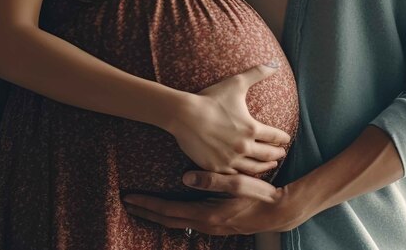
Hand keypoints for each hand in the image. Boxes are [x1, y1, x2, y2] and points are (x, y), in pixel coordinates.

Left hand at [123, 171, 307, 234]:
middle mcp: (205, 224)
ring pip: (175, 223)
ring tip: (141, 206)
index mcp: (207, 215)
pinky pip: (186, 222)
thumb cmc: (261, 196)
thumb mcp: (239, 184)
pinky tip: (168, 210)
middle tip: (126, 202)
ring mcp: (210, 228)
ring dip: (156, 215)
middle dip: (145, 211)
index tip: (130, 197)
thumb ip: (213, 180)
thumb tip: (184, 177)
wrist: (279, 213)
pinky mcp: (215, 225)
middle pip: (167, 220)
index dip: (148, 204)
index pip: (169, 211)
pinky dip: (171, 216)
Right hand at [164, 63, 291, 174]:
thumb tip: (275, 63)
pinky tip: (247, 173)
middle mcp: (243, 147)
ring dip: (265, 167)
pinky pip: (235, 176)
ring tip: (270, 165)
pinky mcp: (216, 167)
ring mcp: (230, 159)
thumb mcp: (236, 83)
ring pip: (254, 168)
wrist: (184, 115)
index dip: (283, 138)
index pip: (275, 137)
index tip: (286, 139)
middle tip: (281, 154)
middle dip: (277, 154)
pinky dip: (245, 175)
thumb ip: (258, 73)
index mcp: (251, 129)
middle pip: (268, 155)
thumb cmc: (210, 99)